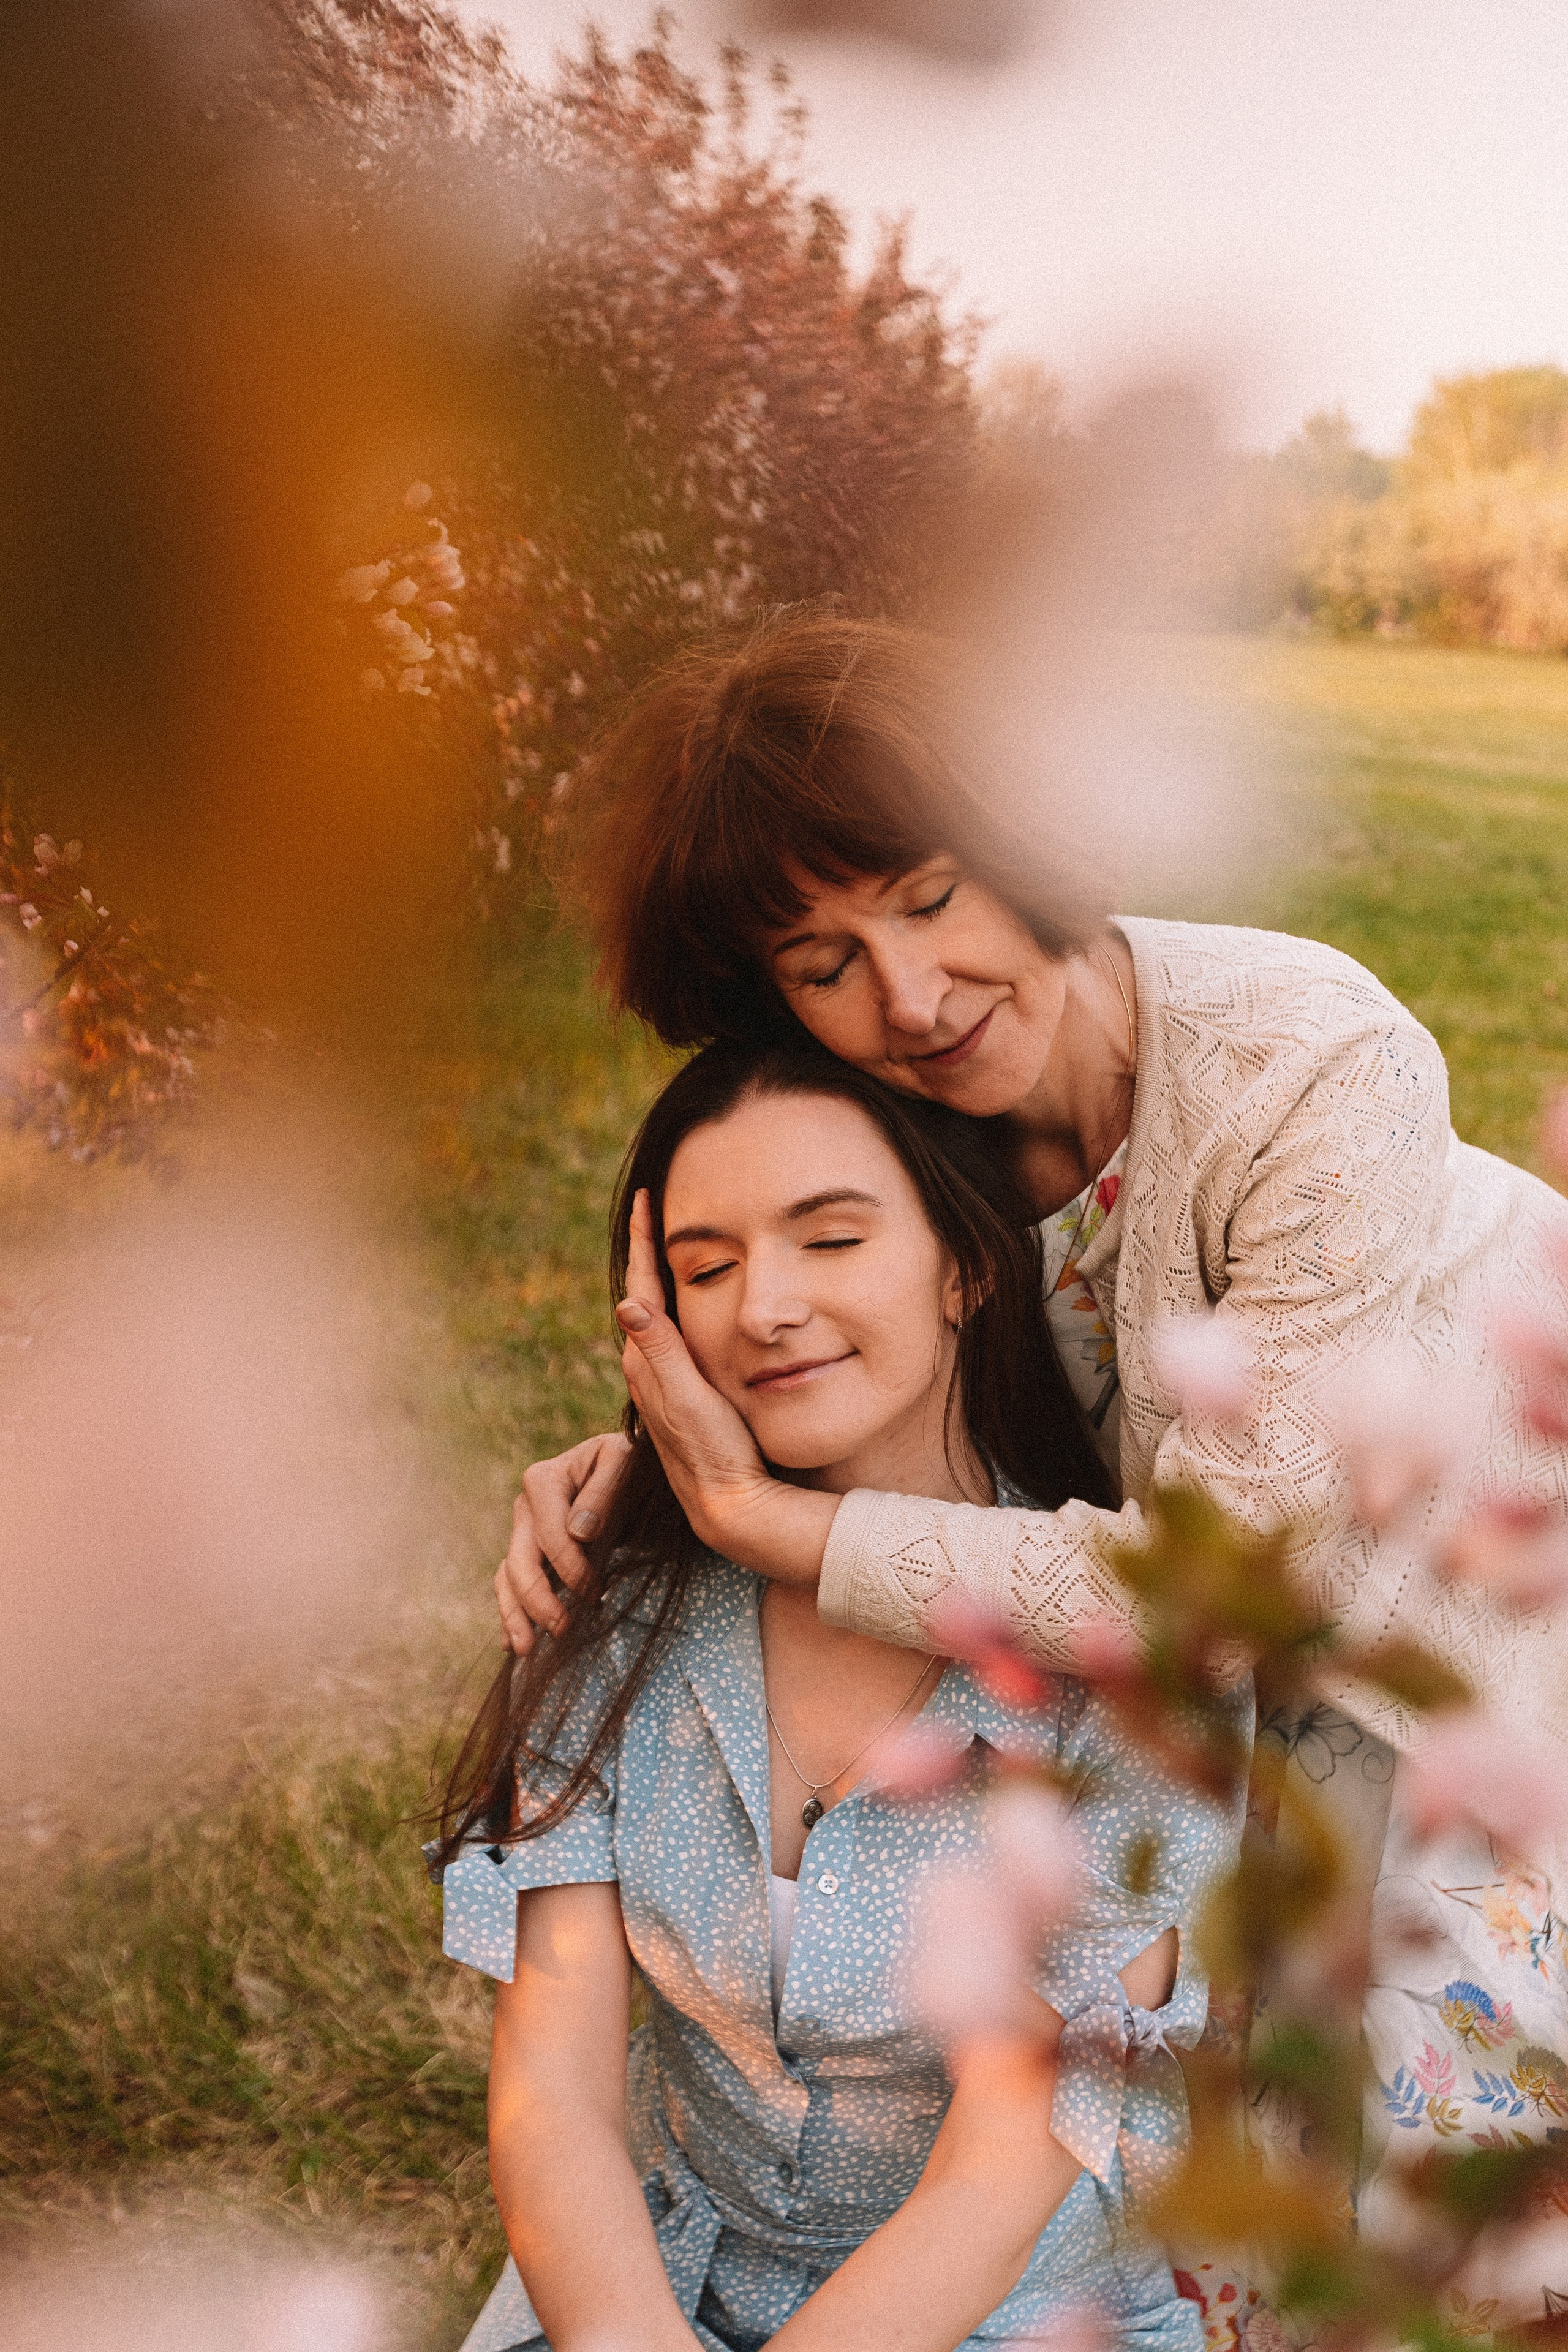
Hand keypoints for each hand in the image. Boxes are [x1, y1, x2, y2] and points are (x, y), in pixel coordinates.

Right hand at [495, 1429, 633, 1655]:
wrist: (623, 1463)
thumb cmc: (628, 1460)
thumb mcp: (624, 1460)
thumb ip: (604, 1490)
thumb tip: (580, 1532)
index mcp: (543, 1480)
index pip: (550, 1534)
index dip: (570, 1568)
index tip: (594, 1593)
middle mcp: (524, 1506)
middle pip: (520, 1560)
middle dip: (537, 1600)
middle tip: (561, 1631)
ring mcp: (523, 1530)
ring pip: (507, 1576)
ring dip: (513, 1615)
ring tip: (525, 1649)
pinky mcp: (528, 1549)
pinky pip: (510, 1583)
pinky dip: (509, 1612)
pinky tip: (512, 1642)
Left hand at [616, 1189, 837, 1584]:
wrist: (726, 1502)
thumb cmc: (714, 1451)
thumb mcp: (688, 1399)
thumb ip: (660, 1351)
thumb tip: (624, 1301)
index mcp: (646, 1359)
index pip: (639, 1285)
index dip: (643, 1240)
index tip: (646, 1197)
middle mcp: (646, 1366)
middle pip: (641, 1292)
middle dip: (646, 1248)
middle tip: (652, 1206)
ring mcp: (662, 1380)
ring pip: (655, 1313)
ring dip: (657, 1275)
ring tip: (665, 1242)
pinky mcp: (679, 1392)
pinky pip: (669, 1334)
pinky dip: (673, 1305)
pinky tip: (682, 1304)